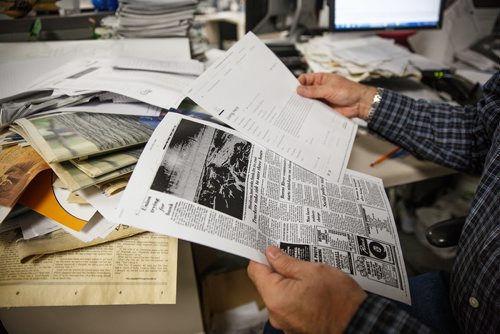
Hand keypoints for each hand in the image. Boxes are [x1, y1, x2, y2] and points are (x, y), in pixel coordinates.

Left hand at [248, 246, 366, 333]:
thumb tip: (271, 253)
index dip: (261, 256)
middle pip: (266, 283)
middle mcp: (276, 313)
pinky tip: (311, 290)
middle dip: (277, 269)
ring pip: (279, 295)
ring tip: (307, 275)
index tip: (269, 248)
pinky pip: (289, 307)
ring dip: (288, 283)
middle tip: (294, 258)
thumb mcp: (313, 270)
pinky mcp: (295, 327)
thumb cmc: (340, 301)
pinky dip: (296, 297)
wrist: (359, 324)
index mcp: (275, 296)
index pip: (255, 270)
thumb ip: (287, 262)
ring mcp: (285, 322)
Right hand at [297, 73, 376, 119]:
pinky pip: (314, 110)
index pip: (305, 79)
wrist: (360, 104)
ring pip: (308, 102)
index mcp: (321, 79)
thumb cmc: (349, 91)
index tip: (292, 90)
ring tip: (297, 108)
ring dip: (304, 105)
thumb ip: (313, 90)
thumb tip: (299, 89)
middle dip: (299, 95)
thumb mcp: (329, 89)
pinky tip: (305, 115)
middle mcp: (319, 89)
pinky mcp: (323, 109)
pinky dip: (309, 112)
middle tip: (292, 100)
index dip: (298, 83)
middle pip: (305, 91)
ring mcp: (321, 99)